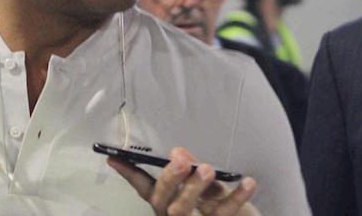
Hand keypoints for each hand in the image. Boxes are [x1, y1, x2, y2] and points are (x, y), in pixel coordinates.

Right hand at [108, 146, 258, 214]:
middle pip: (163, 201)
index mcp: (168, 202)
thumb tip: (178, 152)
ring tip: (208, 169)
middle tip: (181, 161)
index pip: (144, 186)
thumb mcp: (206, 185)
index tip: (113, 158)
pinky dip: (237, 197)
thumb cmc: (220, 205)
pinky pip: (224, 214)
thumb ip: (192, 170)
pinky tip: (248, 181)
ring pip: (185, 211)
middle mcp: (174, 215)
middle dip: (170, 180)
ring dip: (194, 189)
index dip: (128, 173)